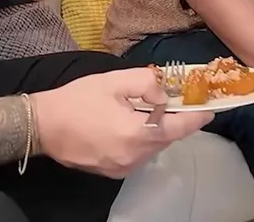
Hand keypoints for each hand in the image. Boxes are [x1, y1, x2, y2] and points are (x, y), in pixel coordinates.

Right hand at [32, 68, 212, 177]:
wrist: (42, 125)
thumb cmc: (77, 100)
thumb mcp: (114, 81)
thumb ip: (147, 83)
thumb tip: (166, 93)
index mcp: (137, 134)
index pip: (179, 128)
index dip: (197, 117)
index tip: (210, 109)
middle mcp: (134, 157)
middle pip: (166, 138)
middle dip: (174, 121)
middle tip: (178, 102)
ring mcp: (122, 168)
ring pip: (152, 148)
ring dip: (156, 131)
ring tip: (149, 111)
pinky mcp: (112, 173)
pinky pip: (137, 155)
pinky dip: (141, 140)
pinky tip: (131, 125)